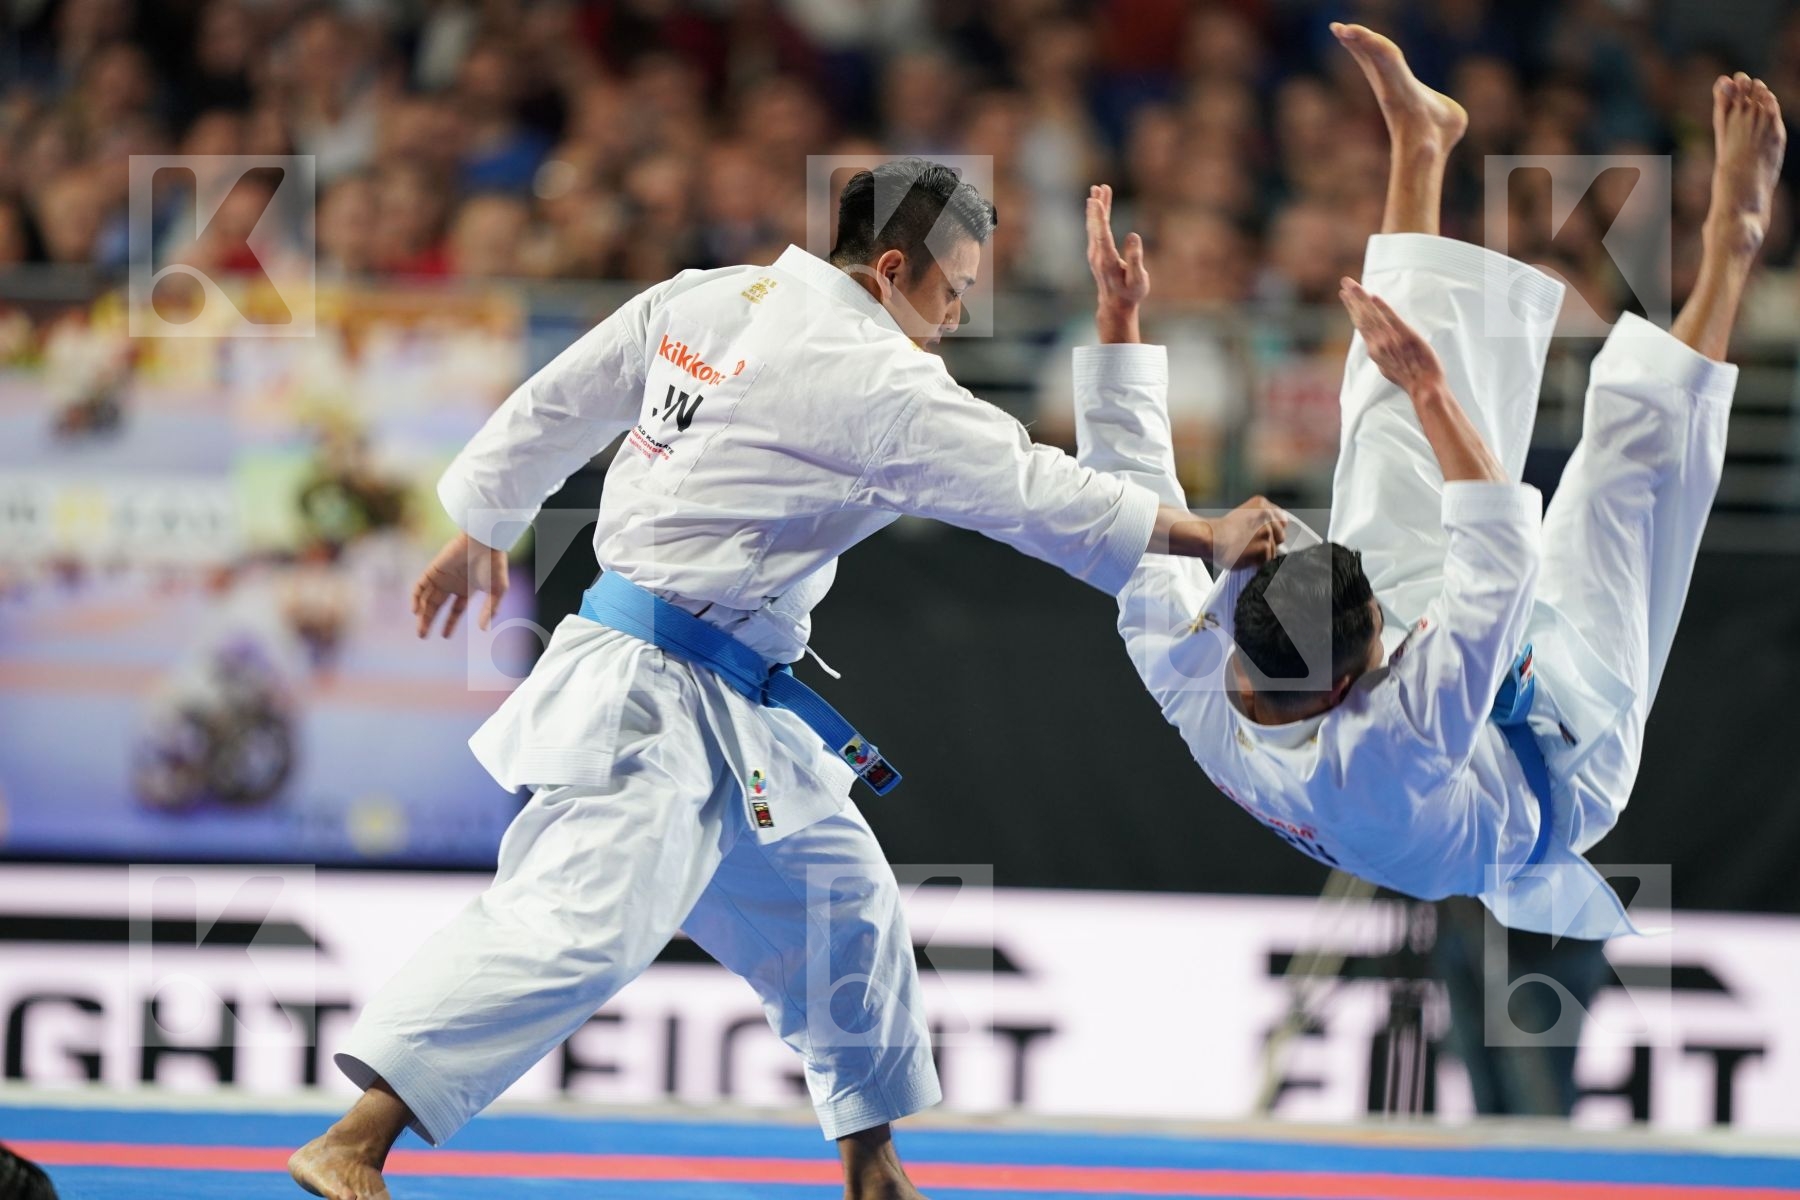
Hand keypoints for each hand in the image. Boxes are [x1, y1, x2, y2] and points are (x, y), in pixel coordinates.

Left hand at [412, 531, 508, 637]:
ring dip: (422, 614)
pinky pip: (420, 585)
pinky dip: (416, 597)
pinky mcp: (433, 570)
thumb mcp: (498, 590)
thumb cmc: (494, 563)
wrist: (485, 540)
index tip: (444, 636)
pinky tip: (416, 611)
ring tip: (420, 630)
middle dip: (429, 621)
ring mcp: (442, 577)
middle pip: (436, 606)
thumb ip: (491, 609)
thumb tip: (483, 629)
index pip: (455, 609)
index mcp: (467, 589)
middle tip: (422, 636)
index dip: (449, 623)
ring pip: (426, 598)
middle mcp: (452, 584)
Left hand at [1086, 184, 1147, 342]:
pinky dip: (1098, 215)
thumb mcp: (1138, 279)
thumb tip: (1133, 236)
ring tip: (1098, 188)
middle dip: (1097, 206)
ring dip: (1097, 207)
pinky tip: (1100, 204)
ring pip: (1094, 225)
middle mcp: (1097, 255)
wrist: (1115, 305)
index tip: (1095, 201)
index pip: (1102, 234)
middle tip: (1098, 188)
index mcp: (1107, 260)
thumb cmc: (1130, 293)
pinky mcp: (1096, 252)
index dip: (1099, 217)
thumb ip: (1135, 258)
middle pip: (1096, 226)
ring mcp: (1095, 253)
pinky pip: (1096, 229)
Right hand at [1159, 496, 1287, 568]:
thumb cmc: (1222, 530)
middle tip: (1250, 545)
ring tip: (1244, 551)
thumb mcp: (1243, 515)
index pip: (1282, 521)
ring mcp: (1267, 531)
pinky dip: (1258, 563)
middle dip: (1269, 543)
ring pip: (1273, 551)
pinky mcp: (1264, 546)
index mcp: (1262, 504)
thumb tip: (1278, 536)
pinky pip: (1267, 561)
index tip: (1262, 537)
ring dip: (1261, 555)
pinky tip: (1245, 557)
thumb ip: (1260, 520)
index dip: (1273, 531)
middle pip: (1281, 536)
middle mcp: (1267, 515)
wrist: (1210, 538)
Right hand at [1339, 277, 1445, 396]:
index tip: (1345, 296)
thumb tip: (1374, 345)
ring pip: (1372, 315)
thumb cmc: (1409, 379)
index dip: (1352, 309)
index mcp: (1374, 350)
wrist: (1424, 386)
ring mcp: (1390, 339)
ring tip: (1352, 285)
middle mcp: (1378, 344)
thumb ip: (1380, 353)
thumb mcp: (1387, 369)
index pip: (1360, 325)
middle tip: (1344, 282)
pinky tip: (1373, 296)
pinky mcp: (1405, 336)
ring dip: (1361, 298)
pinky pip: (1390, 318)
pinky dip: (1381, 307)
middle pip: (1362, 316)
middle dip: (1352, 298)